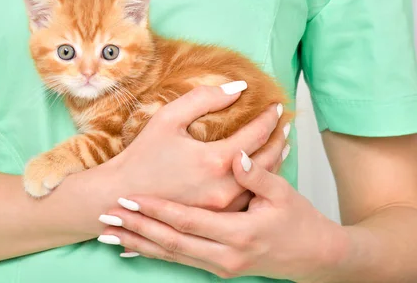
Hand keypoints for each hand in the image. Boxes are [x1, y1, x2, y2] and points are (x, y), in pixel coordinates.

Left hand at [98, 151, 348, 281]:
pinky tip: (132, 249)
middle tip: (107, 216)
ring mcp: (221, 266)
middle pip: (171, 242)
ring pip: (171, 255)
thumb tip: (239, 154)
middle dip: (137, 229)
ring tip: (109, 234)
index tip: (129, 198)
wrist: (314, 257)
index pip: (187, 221)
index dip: (156, 210)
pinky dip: (154, 254)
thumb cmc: (299, 221)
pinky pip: (180, 261)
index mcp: (239, 233)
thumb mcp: (283, 194)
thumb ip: (258, 175)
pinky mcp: (219, 268)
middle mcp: (226, 255)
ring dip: (139, 244)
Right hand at [111, 84, 287, 210]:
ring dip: (274, 161)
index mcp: (215, 160)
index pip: (256, 134)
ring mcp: (223, 207)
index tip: (276, 105)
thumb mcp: (168, 118)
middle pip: (267, 160)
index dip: (268, 117)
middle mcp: (225, 187)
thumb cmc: (142, 155)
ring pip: (260, 182)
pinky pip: (248, 198)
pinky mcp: (216, 219)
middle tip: (285, 125)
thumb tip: (238, 87)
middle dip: (279, 139)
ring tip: (282, 145)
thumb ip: (204, 98)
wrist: (120, 196)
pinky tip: (260, 172)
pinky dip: (259, 181)